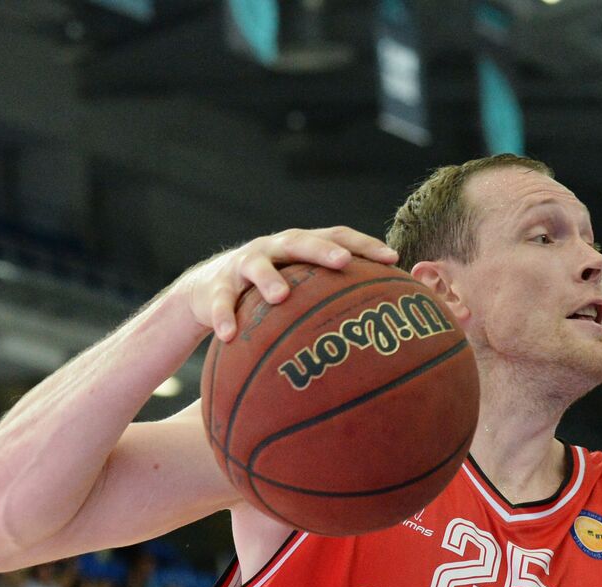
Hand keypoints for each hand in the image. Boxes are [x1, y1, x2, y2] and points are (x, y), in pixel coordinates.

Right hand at [172, 226, 399, 341]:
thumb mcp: (302, 284)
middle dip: (322, 250)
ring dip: (268, 280)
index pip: (336, 236)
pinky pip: (220, 303)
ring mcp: (243, 265)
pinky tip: (230, 336)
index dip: (364, 245)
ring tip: (281, 297)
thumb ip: (335, 292)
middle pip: (299, 242)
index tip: (392, 258)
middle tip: (343, 262)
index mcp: (300, 246)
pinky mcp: (217, 287)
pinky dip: (223, 317)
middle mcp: (273, 248)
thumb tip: (387, 315)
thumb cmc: (273, 288)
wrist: (209, 289)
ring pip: (256, 267)